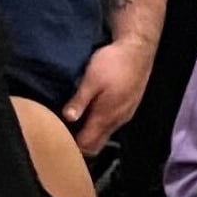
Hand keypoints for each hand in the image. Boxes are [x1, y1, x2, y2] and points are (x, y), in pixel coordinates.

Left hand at [63, 37, 153, 153]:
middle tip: (63, 134)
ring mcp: (124, 114)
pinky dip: (99, 124)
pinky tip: (91, 111)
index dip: (72, 147)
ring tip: (74, 123)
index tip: (57, 140)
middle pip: (97, 144)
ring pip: (105, 134)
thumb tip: (67, 119)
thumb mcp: (91, 79)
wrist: (139, 49)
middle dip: (81, 145)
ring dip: (90, 133)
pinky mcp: (129, 106)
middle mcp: (117, 121)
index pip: (88, 145)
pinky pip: (112, 124)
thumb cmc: (114, 62)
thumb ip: (80, 101)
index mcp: (105, 117)